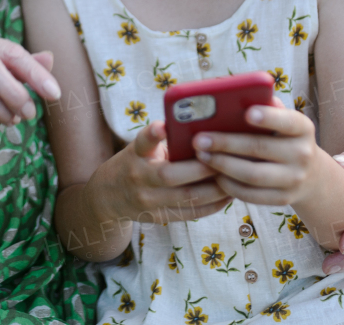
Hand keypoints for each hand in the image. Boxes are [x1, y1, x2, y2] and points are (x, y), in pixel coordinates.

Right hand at [91, 121, 230, 224]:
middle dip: (202, 167)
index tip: (162, 126)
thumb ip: (167, 143)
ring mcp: (147, 201)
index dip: (153, 134)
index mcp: (136, 154)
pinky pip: (190, 213)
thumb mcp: (142, 148)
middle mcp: (139, 177)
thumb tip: (207, 134)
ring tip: (235, 177)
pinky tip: (228, 196)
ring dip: (215, 189)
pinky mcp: (158, 218)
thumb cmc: (135, 163)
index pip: (143, 142)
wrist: (108, 196)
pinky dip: (212, 205)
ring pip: (186, 197)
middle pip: (171, 175)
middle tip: (226, 158)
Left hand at [193, 100, 321, 206]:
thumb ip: (264, 107)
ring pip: (253, 175)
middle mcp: (303, 154)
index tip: (247, 113)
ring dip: (223, 165)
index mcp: (303, 128)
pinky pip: (252, 195)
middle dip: (226, 143)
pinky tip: (214, 175)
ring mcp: (295, 179)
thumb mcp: (282, 120)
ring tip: (201, 156)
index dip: (268, 117)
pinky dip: (230, 185)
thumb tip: (231, 97)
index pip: (288, 121)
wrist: (311, 174)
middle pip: (260, 148)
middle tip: (199, 139)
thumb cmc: (283, 137)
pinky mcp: (284, 199)